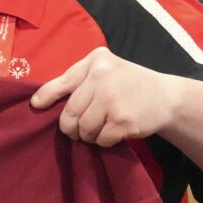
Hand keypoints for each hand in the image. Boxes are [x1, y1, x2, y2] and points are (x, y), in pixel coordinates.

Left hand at [30, 47, 173, 146]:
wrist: (167, 97)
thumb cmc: (127, 83)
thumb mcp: (104, 69)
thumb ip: (77, 79)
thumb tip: (38, 101)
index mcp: (96, 61)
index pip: (63, 82)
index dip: (45, 96)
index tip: (35, 105)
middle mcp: (102, 77)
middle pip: (70, 113)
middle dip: (71, 126)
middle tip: (77, 130)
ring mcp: (113, 100)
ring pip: (84, 128)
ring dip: (88, 135)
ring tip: (100, 128)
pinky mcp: (123, 121)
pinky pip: (100, 139)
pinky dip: (103, 141)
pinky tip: (114, 131)